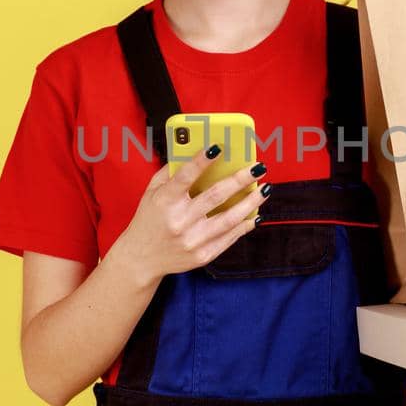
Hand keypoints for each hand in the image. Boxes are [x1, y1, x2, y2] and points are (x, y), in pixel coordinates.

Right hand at [110, 143, 270, 282]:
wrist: (141, 258)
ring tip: (265, 189)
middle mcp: (179, 221)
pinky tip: (255, 214)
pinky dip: (245, 225)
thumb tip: (196, 151)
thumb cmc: (149, 220)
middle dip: (240, 179)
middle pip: (216, 196)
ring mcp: (192, 240)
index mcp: (164, 201)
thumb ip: (171, 172)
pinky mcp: (202, 255)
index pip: (185, 176)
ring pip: (229, 218)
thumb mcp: (151, 193)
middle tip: (258, 167)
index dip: (202, 160)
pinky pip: (230, 238)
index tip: (219, 147)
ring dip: (251, 202)